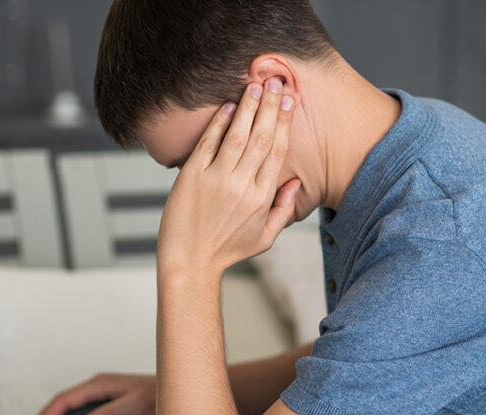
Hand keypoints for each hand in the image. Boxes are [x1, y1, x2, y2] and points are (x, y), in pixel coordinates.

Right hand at [20, 373, 155, 414]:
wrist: (183, 387)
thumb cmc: (163, 395)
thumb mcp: (138, 405)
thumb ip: (112, 414)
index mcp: (100, 384)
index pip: (64, 401)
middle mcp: (99, 386)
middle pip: (62, 402)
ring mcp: (104, 392)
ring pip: (70, 405)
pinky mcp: (111, 400)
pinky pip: (80, 409)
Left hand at [156, 77, 298, 278]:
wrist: (190, 263)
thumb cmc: (227, 251)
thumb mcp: (265, 238)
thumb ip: (283, 209)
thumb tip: (296, 181)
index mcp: (262, 198)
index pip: (278, 151)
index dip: (285, 122)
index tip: (289, 100)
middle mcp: (242, 186)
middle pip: (261, 138)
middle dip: (270, 106)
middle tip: (276, 81)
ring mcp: (216, 181)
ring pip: (237, 136)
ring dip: (248, 108)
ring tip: (255, 85)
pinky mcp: (192, 178)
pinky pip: (208, 144)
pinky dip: (218, 124)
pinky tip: (228, 106)